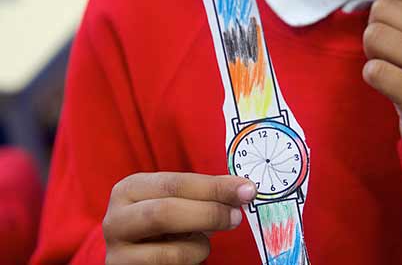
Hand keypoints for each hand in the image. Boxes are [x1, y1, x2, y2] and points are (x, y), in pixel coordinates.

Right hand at [103, 172, 255, 264]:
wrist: (137, 255)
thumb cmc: (162, 225)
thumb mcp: (178, 202)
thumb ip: (206, 193)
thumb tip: (243, 190)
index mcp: (130, 189)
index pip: (175, 184)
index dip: (214, 187)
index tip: (246, 190)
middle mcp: (116, 219)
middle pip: (165, 213)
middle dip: (209, 214)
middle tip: (237, 217)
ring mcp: (117, 253)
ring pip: (170, 251)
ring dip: (200, 247)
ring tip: (203, 242)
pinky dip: (190, 262)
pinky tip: (188, 254)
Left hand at [363, 0, 401, 199]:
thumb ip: (399, 1)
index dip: (386, 12)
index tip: (400, 36)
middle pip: (381, 11)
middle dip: (376, 35)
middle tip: (393, 58)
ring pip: (374, 36)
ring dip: (373, 57)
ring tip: (393, 72)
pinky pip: (374, 71)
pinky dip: (374, 78)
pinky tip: (391, 88)